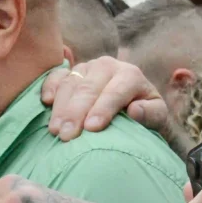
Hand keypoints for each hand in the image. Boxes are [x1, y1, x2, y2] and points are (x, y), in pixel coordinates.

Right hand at [41, 56, 192, 152]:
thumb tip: (135, 111)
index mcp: (130, 75)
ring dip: (61, 107)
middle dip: (76, 112)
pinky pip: (55, 76)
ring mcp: (86, 67)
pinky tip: (46, 102)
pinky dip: (49, 87)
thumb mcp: (156, 116)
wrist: (131, 103)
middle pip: (88, 88)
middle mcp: (107, 66)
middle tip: (66, 136)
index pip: (115, 91)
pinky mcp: (70, 72)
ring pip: (70, 83)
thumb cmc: (143, 114)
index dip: (103, 109)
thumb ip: (151, 114)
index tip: (92, 128)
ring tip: (55, 130)